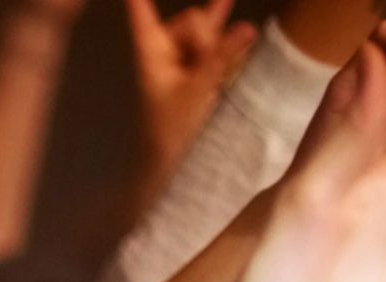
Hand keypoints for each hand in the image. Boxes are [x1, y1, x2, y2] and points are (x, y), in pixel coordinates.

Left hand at [126, 0, 255, 176]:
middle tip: (202, 69)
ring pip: (205, 33)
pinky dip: (220, 28)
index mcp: (150, 53)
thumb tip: (248, 27)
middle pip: (191, 21)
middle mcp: (163, 50)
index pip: (141, 14)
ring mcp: (180, 59)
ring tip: (211, 77)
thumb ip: (220, 57)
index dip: (138, 0)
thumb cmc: (170, 129)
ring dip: (213, 45)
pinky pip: (212, 42)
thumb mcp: (196, 91)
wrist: (167, 161)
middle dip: (204, 36)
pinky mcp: (196, 68)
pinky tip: (226, 1)